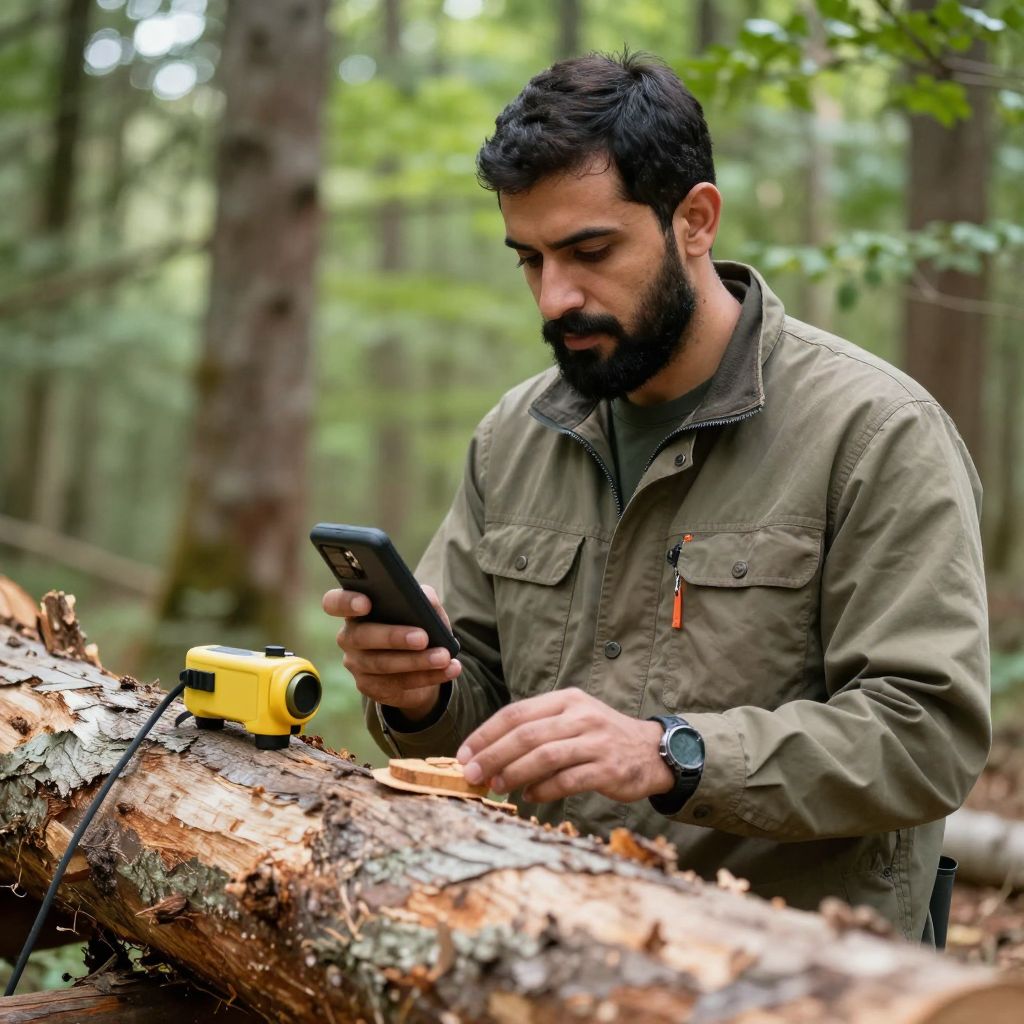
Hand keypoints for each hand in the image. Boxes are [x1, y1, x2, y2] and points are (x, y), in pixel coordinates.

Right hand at [322, 584, 461, 720]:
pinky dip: (428, 676)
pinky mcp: (371, 687)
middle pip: (362, 636)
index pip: (334, 602)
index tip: (365, 603)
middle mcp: (349, 637)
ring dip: (417, 661)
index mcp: (355, 609)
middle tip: (422, 637)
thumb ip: (422, 597)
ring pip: (382, 664)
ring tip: (443, 656)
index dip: (345, 602)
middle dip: (393, 636)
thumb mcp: (421, 607)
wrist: (418, 661)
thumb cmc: (414, 623)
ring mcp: (357, 664)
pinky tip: (449, 669)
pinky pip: (399, 684)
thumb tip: (426, 598)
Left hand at [455, 688, 673, 803]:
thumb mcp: (571, 720)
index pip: (516, 713)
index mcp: (565, 700)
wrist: (652, 751)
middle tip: (471, 774)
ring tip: (494, 786)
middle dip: (492, 755)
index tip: (464, 754)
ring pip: (545, 756)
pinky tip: (529, 796)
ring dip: (514, 773)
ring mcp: (596, 741)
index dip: (485, 734)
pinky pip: (568, 780)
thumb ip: (536, 732)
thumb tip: (489, 757)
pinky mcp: (608, 768)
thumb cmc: (601, 737)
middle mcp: (580, 716)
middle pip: (526, 734)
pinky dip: (544, 790)